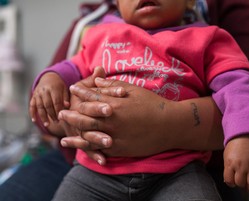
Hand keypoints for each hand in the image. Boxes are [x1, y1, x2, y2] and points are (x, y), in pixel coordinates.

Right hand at [29, 72, 68, 125]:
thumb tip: (66, 106)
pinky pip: (32, 105)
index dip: (58, 110)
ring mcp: (38, 93)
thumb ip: (66, 97)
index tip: (61, 117)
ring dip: (43, 116)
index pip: (56, 101)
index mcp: (53, 88)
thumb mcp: (65, 88)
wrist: (49, 77)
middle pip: (47, 105)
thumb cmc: (59, 85)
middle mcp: (44, 91)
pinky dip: (32, 113)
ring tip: (47, 124)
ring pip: (39, 106)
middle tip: (56, 122)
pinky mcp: (33, 96)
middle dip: (52, 115)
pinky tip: (34, 120)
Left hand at [59, 77, 176, 157]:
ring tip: (63, 138)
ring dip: (74, 136)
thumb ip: (113, 85)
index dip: (81, 92)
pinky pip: (99, 149)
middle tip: (60, 114)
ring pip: (88, 136)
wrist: (169, 126)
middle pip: (84, 117)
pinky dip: (88, 149)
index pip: (91, 97)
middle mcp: (111, 121)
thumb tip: (97, 79)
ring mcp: (114, 136)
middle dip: (71, 114)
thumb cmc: (153, 105)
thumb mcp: (134, 90)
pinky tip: (81, 150)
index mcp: (114, 104)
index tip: (73, 89)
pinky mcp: (120, 149)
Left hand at [223, 134, 248, 192]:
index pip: (229, 180)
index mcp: (230, 163)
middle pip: (240, 183)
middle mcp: (241, 166)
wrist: (247, 135)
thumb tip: (228, 181)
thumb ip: (227, 168)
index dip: (230, 182)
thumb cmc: (235, 145)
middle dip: (240, 184)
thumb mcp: (227, 156)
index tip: (232, 181)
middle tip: (241, 181)